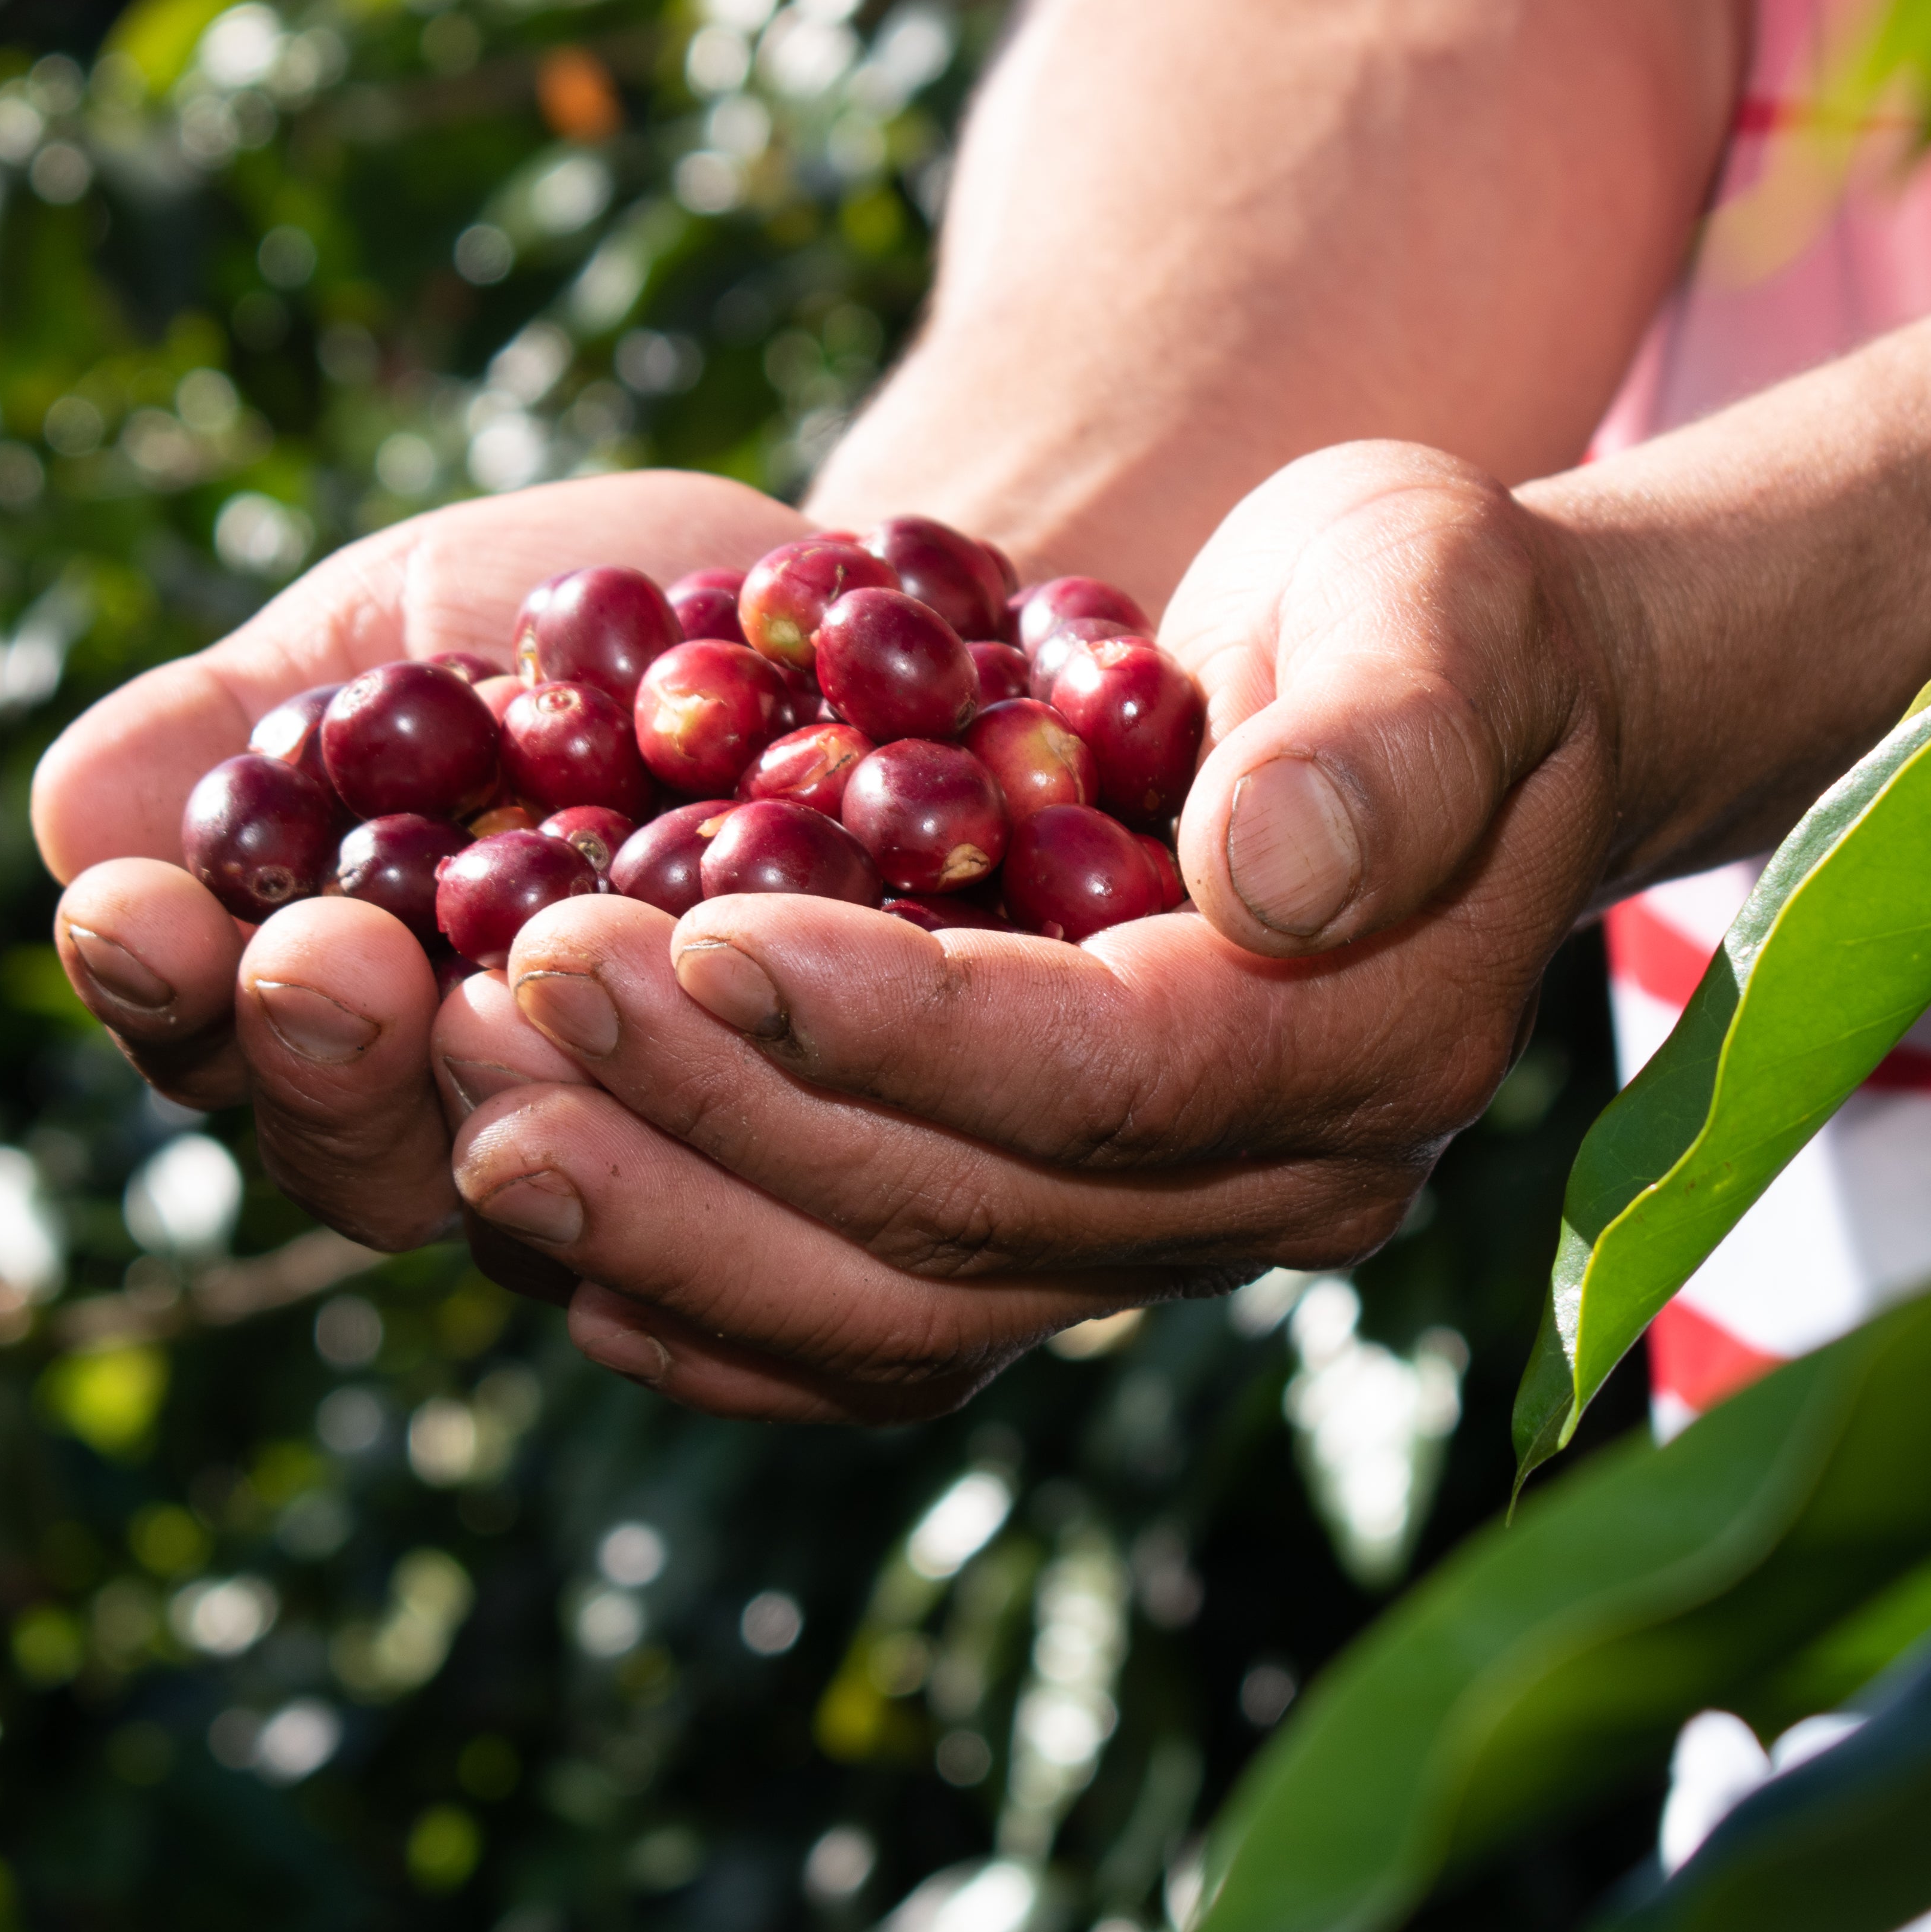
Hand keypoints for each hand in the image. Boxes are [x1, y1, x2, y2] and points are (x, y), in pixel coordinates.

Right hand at [32, 470, 806, 1284]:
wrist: (874, 617)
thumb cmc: (596, 621)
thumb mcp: (401, 623)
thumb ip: (247, 720)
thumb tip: (82, 821)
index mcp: (344, 1004)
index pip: (212, 1041)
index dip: (160, 990)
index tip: (135, 909)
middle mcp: (484, 1115)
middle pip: (363, 1157)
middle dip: (324, 1060)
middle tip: (326, 963)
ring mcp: (658, 1155)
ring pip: (560, 1196)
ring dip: (521, 1094)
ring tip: (506, 989)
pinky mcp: (839, 1150)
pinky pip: (780, 1159)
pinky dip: (751, 1073)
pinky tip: (733, 988)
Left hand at [437, 441, 1641, 1419]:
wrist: (1458, 711)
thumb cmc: (1438, 614)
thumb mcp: (1442, 600)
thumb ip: (1384, 737)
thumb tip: (1272, 871)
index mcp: (1363, 1046)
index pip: (1098, 1076)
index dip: (890, 1022)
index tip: (690, 932)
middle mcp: (1269, 1189)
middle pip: (961, 1208)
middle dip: (715, 1110)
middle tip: (502, 999)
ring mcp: (1164, 1236)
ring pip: (893, 1302)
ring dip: (668, 1218)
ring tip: (472, 1105)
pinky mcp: (1068, 1233)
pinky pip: (881, 1331)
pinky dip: (713, 1304)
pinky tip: (554, 1241)